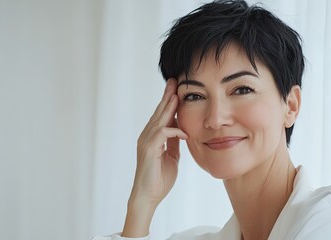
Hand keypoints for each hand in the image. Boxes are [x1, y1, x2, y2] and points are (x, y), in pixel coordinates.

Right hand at [132, 78, 186, 205]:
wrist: (149, 195)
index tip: (176, 89)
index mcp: (153, 137)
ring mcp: (146, 142)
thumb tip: (181, 131)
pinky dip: (174, 131)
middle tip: (173, 81)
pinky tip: (184, 132)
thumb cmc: (159, 178)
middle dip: (167, 96)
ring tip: (176, 93)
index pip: (162, 116)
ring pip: (158, 120)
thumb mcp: (172, 156)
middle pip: (158, 112)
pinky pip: (162, 134)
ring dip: (168, 107)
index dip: (169, 102)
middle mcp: (147, 136)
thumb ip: (174, 143)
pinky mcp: (148, 150)